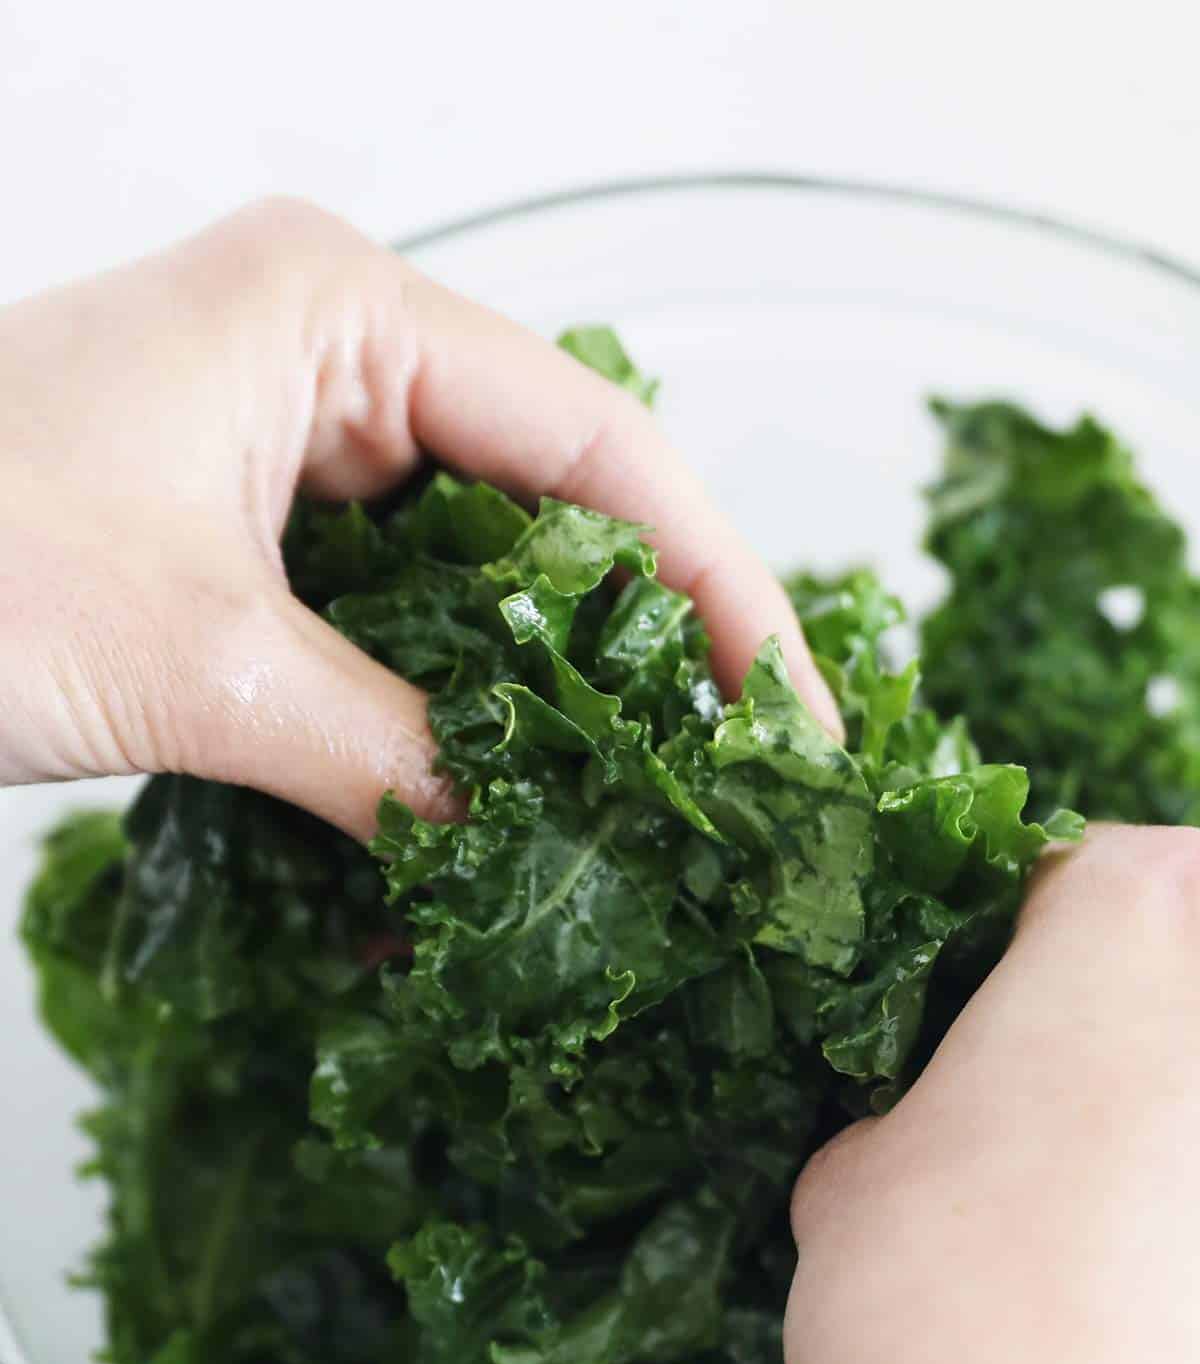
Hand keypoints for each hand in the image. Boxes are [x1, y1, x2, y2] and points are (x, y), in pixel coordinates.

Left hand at [0, 198, 836, 837]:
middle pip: (554, 509)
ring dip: (541, 699)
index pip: (599, 446)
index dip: (716, 588)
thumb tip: (524, 848)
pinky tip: (475, 815)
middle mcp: (325, 359)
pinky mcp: (241, 535)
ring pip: (476, 579)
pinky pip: (386, 625)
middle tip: (728, 783)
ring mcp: (281, 446)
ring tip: (631, 812)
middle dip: (643, 649)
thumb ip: (394, 755)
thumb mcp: (201, 666)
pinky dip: (434, 722)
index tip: (786, 718)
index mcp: (334, 311)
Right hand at [788, 826, 1199, 1363]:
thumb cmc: (946, 1334)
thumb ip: (905, 1110)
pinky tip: (1152, 1315)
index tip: (993, 1041)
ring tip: (1108, 1249)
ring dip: (1167, 1135)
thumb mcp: (850, 1177)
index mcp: (1128, 916)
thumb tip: (926, 1139)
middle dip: (1128, 1036)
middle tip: (1056, 1142)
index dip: (1021, 967)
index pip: (1083, 879)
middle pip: (1186, 963)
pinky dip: (1186, 1241)